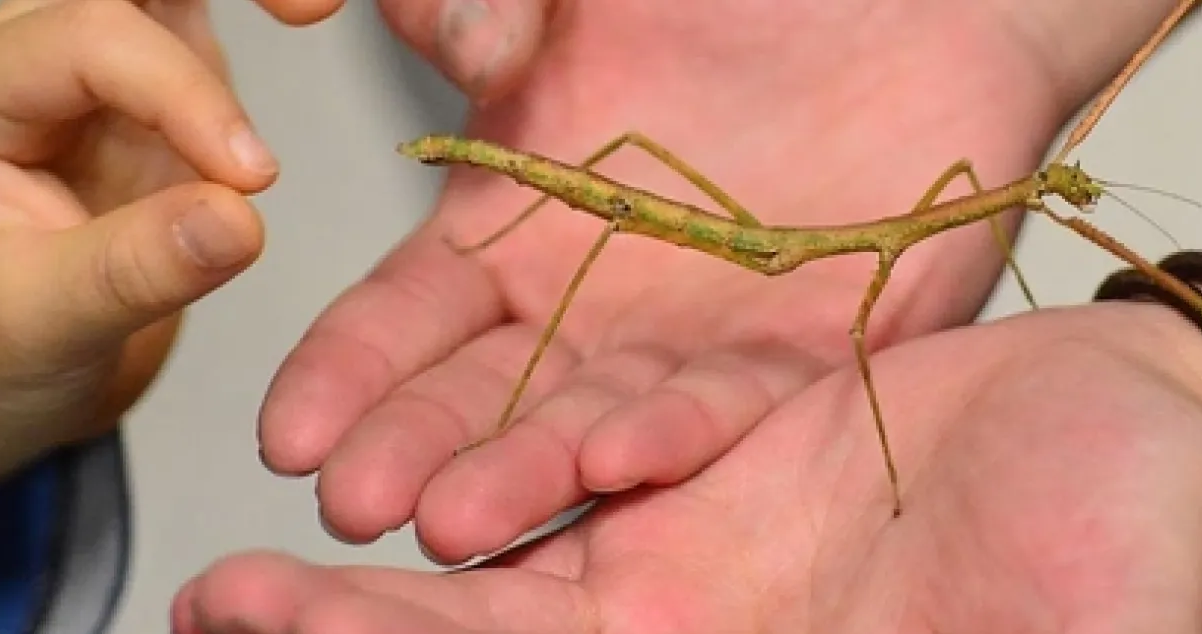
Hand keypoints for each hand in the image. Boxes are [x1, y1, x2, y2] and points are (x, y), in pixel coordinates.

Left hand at [0, 0, 276, 495]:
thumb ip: (135, 269)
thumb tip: (240, 219)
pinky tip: (306, 22)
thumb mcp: (41, 326)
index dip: (182, 95)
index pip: (90, 41)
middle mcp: (33, 57)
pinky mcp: (160, 92)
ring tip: (316, 10)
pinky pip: (211, 27)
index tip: (252, 180)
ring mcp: (102, 69)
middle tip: (313, 9)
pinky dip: (263, 14)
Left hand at [179, 303, 1201, 632]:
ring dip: (400, 544)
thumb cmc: (1125, 555)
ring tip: (270, 547)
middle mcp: (701, 625)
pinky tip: (443, 462)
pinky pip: (604, 439)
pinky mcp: (722, 445)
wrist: (1150, 433)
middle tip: (224, 610)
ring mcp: (703, 539)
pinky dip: (533, 449)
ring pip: (518, 548)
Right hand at [259, 0, 1091, 556]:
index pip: (410, 318)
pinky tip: (612, 467)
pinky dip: (676, 436)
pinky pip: (734, 408)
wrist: (915, 1)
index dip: (346, 373)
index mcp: (524, 229)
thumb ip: (489, 15)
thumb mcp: (588, 1)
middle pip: (484, 396)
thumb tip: (427, 31)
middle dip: (414, 450)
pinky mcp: (805, 354)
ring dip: (523, 475)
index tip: (286, 430)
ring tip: (452, 521)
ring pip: (592, 426)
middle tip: (352, 501)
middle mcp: (596, 307)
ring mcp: (694, 341)